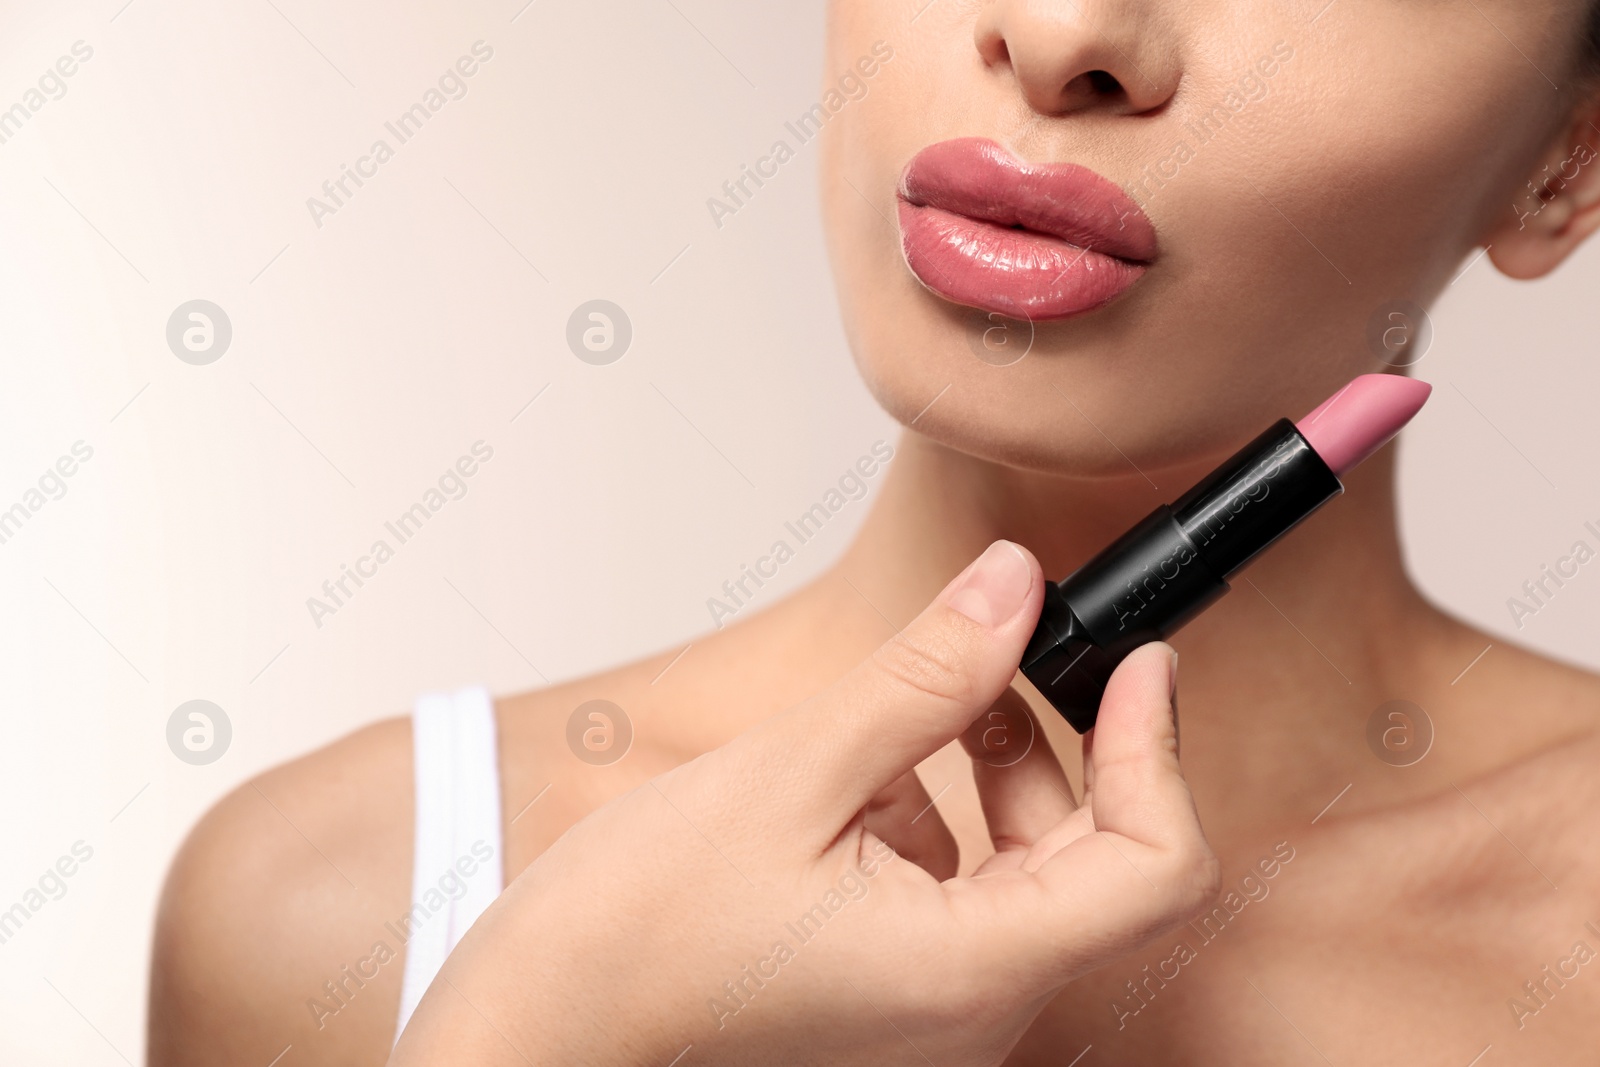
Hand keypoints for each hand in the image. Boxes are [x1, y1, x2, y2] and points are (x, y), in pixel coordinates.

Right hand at [389, 540, 1219, 1066]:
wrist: (536, 1033)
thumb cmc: (630, 939)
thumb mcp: (788, 774)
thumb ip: (922, 678)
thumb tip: (1011, 587)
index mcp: (969, 974)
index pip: (1155, 868)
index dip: (1159, 751)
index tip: (1138, 661)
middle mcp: (971, 1012)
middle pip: (1096, 865)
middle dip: (1064, 745)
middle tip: (1013, 649)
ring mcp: (933, 1012)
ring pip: (1027, 875)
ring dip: (992, 772)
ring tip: (917, 704)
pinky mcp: (892, 994)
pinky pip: (962, 895)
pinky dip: (935, 814)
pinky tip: (862, 772)